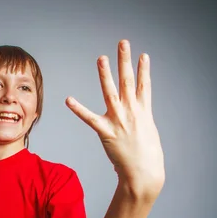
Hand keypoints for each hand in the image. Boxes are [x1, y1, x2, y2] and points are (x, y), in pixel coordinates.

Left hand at [66, 40, 164, 197]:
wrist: (144, 174)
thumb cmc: (147, 158)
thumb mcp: (147, 135)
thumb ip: (139, 123)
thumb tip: (135, 120)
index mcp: (144, 112)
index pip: (144, 85)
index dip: (143, 69)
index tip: (142, 55)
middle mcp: (132, 112)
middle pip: (128, 81)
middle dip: (125, 61)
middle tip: (123, 43)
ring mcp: (119, 120)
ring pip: (111, 92)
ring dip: (106, 74)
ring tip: (102, 58)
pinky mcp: (106, 132)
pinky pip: (89, 118)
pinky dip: (78, 109)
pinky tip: (69, 99)